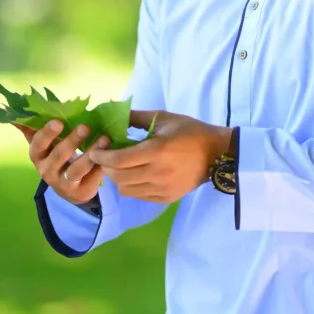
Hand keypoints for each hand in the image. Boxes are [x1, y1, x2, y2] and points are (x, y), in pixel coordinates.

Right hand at [14, 120, 111, 205]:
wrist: (70, 188)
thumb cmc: (58, 157)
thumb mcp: (45, 144)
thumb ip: (34, 128)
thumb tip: (15, 112)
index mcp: (38, 156)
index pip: (38, 144)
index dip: (47, 134)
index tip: (59, 121)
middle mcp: (47, 171)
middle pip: (59, 155)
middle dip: (72, 140)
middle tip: (86, 127)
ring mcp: (64, 183)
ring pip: (77, 168)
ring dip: (92, 152)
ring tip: (105, 139)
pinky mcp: (80, 191)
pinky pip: (93, 178)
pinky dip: (103, 165)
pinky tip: (112, 154)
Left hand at [87, 110, 231, 204]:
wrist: (217, 153)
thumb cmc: (190, 131)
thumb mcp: (164, 118)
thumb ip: (136, 117)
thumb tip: (112, 116)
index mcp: (157, 150)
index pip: (118, 160)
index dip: (101, 156)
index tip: (96, 150)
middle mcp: (158, 173)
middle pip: (118, 177)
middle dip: (106, 167)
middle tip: (106, 158)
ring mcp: (162, 188)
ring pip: (125, 189)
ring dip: (118, 178)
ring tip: (122, 167)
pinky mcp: (166, 198)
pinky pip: (139, 195)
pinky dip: (132, 186)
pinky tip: (136, 175)